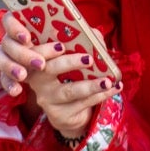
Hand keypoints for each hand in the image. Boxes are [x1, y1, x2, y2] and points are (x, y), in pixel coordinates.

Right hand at [0, 24, 116, 142]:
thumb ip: (82, 43)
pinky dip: (101, 95)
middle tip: (88, 59)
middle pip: (49, 70)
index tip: (60, 45)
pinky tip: (114, 87)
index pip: (35, 52)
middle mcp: (37, 81)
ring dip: (91, 85)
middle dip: (69, 63)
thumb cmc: (73, 77)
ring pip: (69, 91)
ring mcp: (47, 100)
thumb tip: (94, 36)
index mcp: (38, 62)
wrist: (71, 113)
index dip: (44, 49)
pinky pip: (82, 104)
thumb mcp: (74, 59)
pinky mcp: (60, 115)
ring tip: (107, 81)